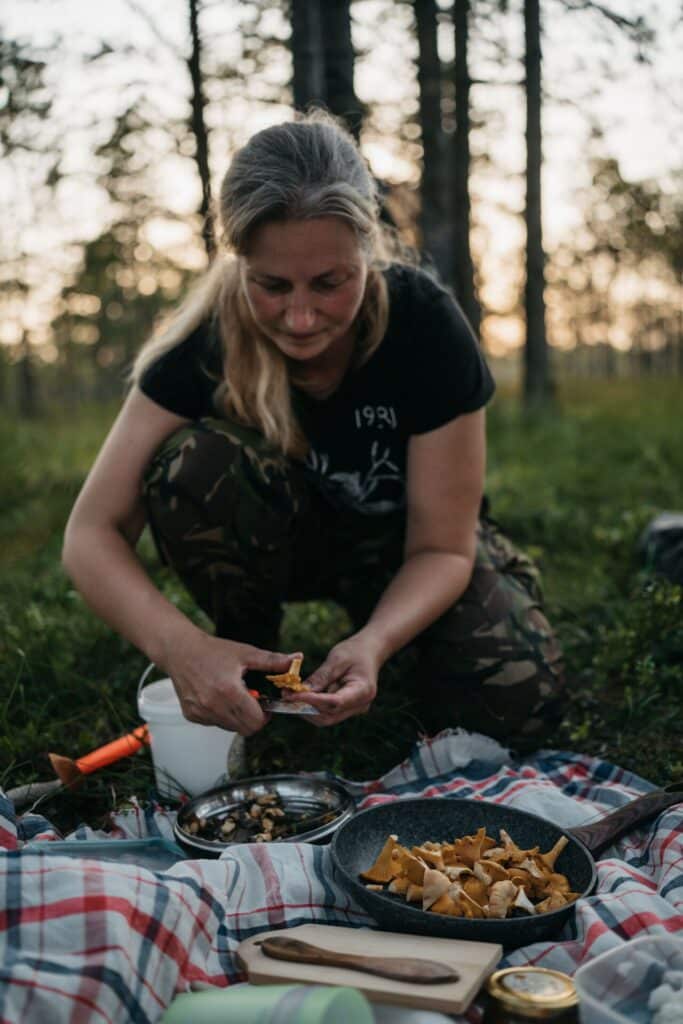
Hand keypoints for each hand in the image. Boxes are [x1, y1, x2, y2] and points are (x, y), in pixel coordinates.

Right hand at [162, 625, 300, 735]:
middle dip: (254, 718)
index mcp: (229, 692)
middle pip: (245, 729)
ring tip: (234, 696)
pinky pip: (214, 723)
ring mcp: (200, 712)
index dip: (265, 715)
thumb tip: (297, 659)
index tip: (264, 703)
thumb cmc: (214, 650)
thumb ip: (273, 661)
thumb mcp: (246, 653)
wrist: (180, 650)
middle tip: (253, 701)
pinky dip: (221, 715)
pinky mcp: (191, 715)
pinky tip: (218, 697)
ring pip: (229, 728)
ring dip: (237, 717)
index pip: (255, 722)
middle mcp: (212, 706)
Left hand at [287, 631, 381, 726]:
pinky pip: (326, 712)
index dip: (312, 701)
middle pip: (329, 716)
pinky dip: (312, 706)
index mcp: (363, 691)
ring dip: (306, 709)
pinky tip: (300, 695)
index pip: (334, 702)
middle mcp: (360, 705)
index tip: (292, 695)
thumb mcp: (337, 659)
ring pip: (326, 717)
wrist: (369, 651)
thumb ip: (321, 677)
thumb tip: (301, 692)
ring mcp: (353, 709)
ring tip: (290, 695)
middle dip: (306, 709)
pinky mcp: (345, 708)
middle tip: (286, 696)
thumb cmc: (355, 651)